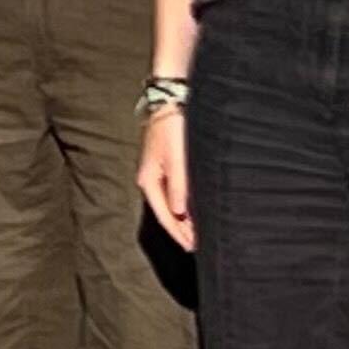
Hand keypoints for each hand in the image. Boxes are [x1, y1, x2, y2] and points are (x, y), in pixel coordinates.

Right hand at [135, 106, 193, 252]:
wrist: (170, 100)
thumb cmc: (172, 128)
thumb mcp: (177, 159)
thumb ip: (179, 187)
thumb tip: (180, 213)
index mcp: (149, 180)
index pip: (165, 216)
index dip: (179, 234)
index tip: (193, 247)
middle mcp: (151, 179)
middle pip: (167, 212)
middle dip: (182, 230)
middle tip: (199, 246)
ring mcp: (158, 172)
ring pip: (172, 203)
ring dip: (184, 219)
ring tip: (198, 232)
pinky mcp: (167, 165)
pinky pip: (175, 192)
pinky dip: (185, 204)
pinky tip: (194, 209)